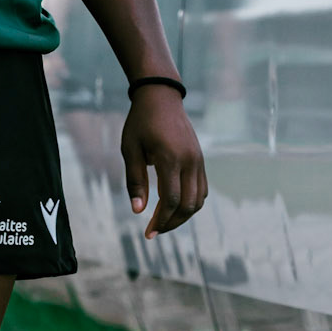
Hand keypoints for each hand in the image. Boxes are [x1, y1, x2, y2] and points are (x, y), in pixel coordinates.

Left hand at [120, 85, 206, 236]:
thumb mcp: (130, 150)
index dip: (161, 221)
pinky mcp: (200, 159)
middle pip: (188, 204)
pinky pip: (202, 189)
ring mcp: (198, 160)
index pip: (172, 200)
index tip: (148, 233)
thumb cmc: (140, 123)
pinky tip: (175, 207)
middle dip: (172, 223)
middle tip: (154, 231)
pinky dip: (191, 203)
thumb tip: (138, 211)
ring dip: (183, 216)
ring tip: (164, 222)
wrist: (161, 97)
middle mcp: (189, 161)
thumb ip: (135, 181)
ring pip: (199, 199)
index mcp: (170, 158)